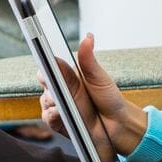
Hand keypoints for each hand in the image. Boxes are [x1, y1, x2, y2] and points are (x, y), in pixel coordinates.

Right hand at [37, 35, 145, 158]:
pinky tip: (60, 111)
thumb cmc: (107, 98)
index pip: (48, 66)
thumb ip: (88, 60)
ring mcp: (58, 106)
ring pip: (45, 100)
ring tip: (62, 98)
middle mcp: (59, 90)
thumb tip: (88, 37)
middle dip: (48, 80)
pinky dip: (53, 114)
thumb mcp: (98, 77)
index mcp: (67, 76)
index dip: (45, 61)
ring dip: (52, 99)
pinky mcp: (58, 123)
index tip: (45, 57)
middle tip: (54, 78)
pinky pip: (48, 117)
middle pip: (44, 82)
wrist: (117, 124)